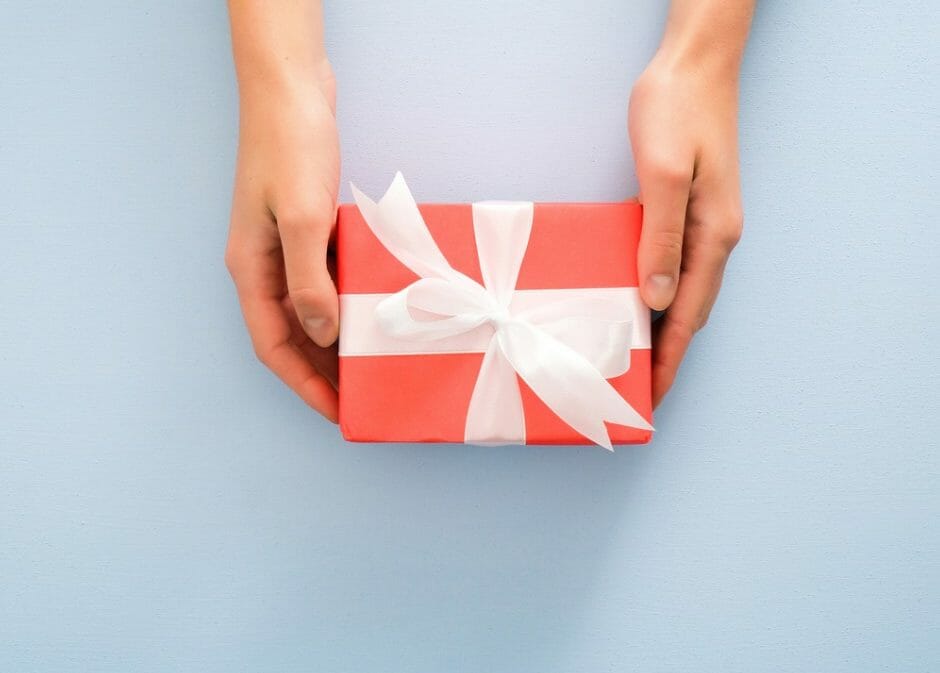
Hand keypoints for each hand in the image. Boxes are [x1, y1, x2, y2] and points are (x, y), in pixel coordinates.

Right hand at [224, 62, 339, 420]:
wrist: (291, 89)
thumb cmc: (290, 146)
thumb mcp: (303, 218)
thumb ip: (309, 280)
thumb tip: (322, 334)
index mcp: (251, 270)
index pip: (273, 347)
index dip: (305, 385)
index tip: (338, 412)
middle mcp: (264, 267)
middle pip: (292, 336)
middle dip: (323, 372)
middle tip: (363, 397)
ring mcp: (284, 249)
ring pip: (310, 312)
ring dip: (337, 341)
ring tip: (373, 365)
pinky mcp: (306, 231)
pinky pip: (325, 282)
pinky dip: (346, 302)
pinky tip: (374, 311)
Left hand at [629, 52, 743, 407]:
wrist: (695, 64)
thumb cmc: (677, 111)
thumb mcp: (662, 175)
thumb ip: (662, 238)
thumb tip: (658, 297)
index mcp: (714, 234)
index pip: (690, 313)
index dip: (671, 358)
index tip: (654, 396)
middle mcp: (716, 236)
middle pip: (691, 310)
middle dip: (668, 354)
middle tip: (640, 392)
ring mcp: (705, 222)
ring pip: (684, 291)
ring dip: (664, 329)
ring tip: (636, 360)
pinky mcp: (690, 208)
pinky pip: (674, 265)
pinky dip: (658, 294)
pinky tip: (638, 301)